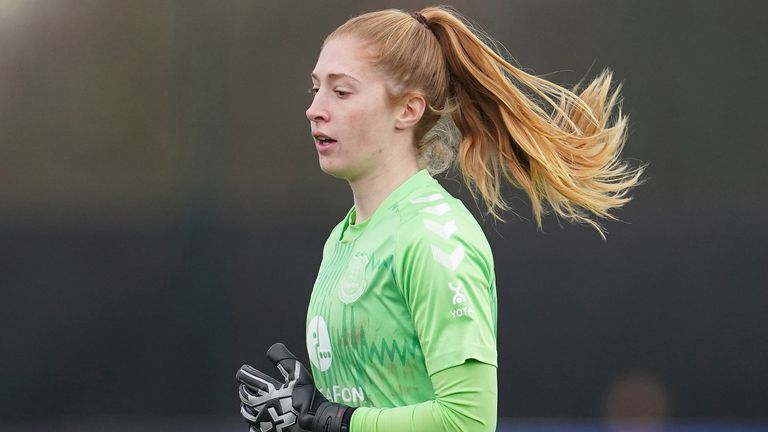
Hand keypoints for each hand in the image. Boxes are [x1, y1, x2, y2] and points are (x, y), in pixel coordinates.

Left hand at [237, 343, 355, 431]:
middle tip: (242, 387)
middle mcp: (261, 405)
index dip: (244, 374)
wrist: (312, 419)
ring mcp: (263, 420)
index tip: (241, 372)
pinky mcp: (267, 430)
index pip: (250, 379)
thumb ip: (284, 359)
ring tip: (245, 404)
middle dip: (243, 390)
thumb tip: (273, 348)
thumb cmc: (305, 397)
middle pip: (245, 397)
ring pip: (246, 413)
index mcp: (268, 391)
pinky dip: (251, 423)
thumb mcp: (297, 373)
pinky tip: (253, 422)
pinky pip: (253, 427)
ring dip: (244, 406)